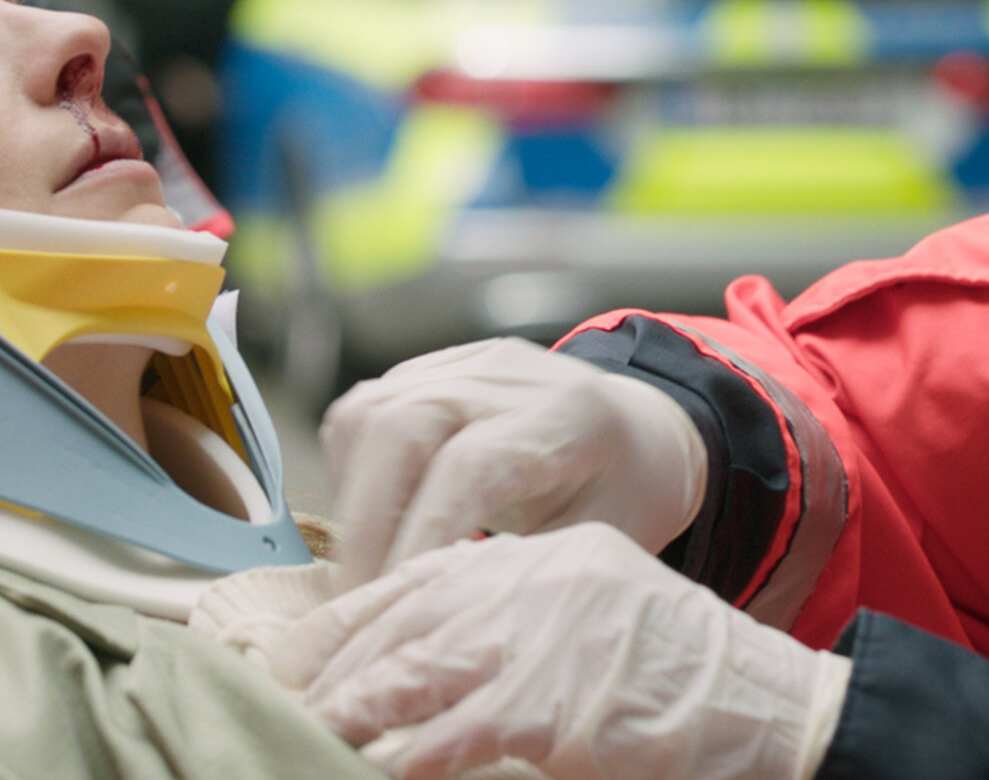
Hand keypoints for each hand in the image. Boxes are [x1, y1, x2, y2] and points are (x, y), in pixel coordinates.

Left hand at [272, 525, 849, 779]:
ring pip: (411, 670)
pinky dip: (401, 757)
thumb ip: (522, 633)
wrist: (775, 710)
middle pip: (402, 616)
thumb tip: (431, 680)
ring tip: (302, 733)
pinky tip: (368, 769)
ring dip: (349, 711)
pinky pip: (450, 734)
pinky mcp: (550, 703)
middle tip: (277, 696)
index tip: (299, 650)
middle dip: (333, 663)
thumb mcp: (598, 625)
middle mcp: (536, 580)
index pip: (423, 575)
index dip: (352, 617)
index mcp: (546, 558)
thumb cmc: (689, 686)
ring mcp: (542, 637)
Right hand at [321, 338, 705, 584]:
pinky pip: (361, 414)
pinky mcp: (426, 370)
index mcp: (567, 416)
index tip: (394, 607)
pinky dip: (352, 474)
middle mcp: (507, 374)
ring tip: (363, 569)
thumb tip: (442, 625)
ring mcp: (461, 364)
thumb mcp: (602, 544)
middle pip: (399, 426)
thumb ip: (527, 574)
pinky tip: (373, 524)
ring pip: (366, 415)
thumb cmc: (625, 496)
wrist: (637, 430)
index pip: (468, 467)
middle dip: (365, 525)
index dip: (420, 539)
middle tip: (357, 604)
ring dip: (351, 499)